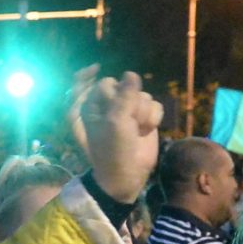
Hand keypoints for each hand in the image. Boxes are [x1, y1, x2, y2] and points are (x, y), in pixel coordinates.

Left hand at [74, 66, 160, 203]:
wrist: (128, 175)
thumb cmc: (114, 150)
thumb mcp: (115, 122)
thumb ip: (124, 96)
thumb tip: (131, 74)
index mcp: (92, 107)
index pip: (92, 84)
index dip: (88, 76)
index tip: (96, 68)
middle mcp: (109, 106)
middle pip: (122, 85)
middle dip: (129, 100)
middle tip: (127, 119)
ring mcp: (128, 111)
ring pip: (141, 95)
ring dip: (142, 112)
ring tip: (137, 129)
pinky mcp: (144, 118)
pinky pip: (154, 105)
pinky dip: (152, 118)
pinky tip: (147, 130)